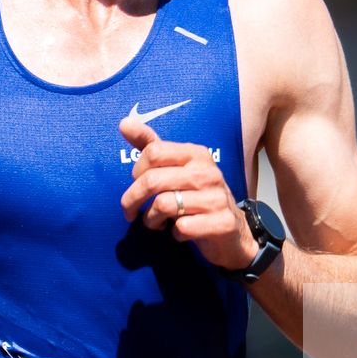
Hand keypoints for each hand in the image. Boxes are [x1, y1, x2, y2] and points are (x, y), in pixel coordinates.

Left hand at [119, 115, 255, 270]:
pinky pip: (182, 228)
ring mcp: (217, 198)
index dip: (136, 171)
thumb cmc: (197, 196)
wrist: (232, 230)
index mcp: (196, 154)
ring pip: (163, 205)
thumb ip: (151, 146)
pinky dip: (174, 234)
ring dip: (151, 219)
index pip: (154, 152)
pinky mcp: (222, 223)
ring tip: (156, 222)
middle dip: (132, 199)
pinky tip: (179, 232)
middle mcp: (208, 172)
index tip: (136, 183)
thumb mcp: (177, 168)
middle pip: (152, 180)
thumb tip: (124, 123)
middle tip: (130, 212)